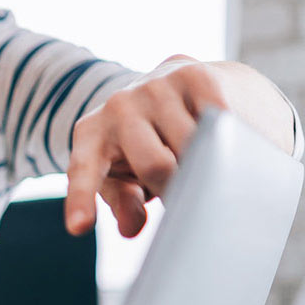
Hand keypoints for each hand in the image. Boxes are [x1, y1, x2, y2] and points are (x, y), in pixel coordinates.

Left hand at [65, 54, 223, 237]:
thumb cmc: (153, 143)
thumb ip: (124, 201)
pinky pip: (219, 120)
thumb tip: (129, 228)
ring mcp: (154, 87)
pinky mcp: (194, 76)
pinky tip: (223, 130)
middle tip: (185, 182)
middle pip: (156, 166)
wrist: (191, 85)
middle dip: (177, 186)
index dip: (81, 199)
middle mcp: (116, 106)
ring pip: (193, 146)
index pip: (85, 170)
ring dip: (206, 162)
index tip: (78, 227)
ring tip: (203, 153)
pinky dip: (227, 135)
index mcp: (91, 135)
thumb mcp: (129, 176)